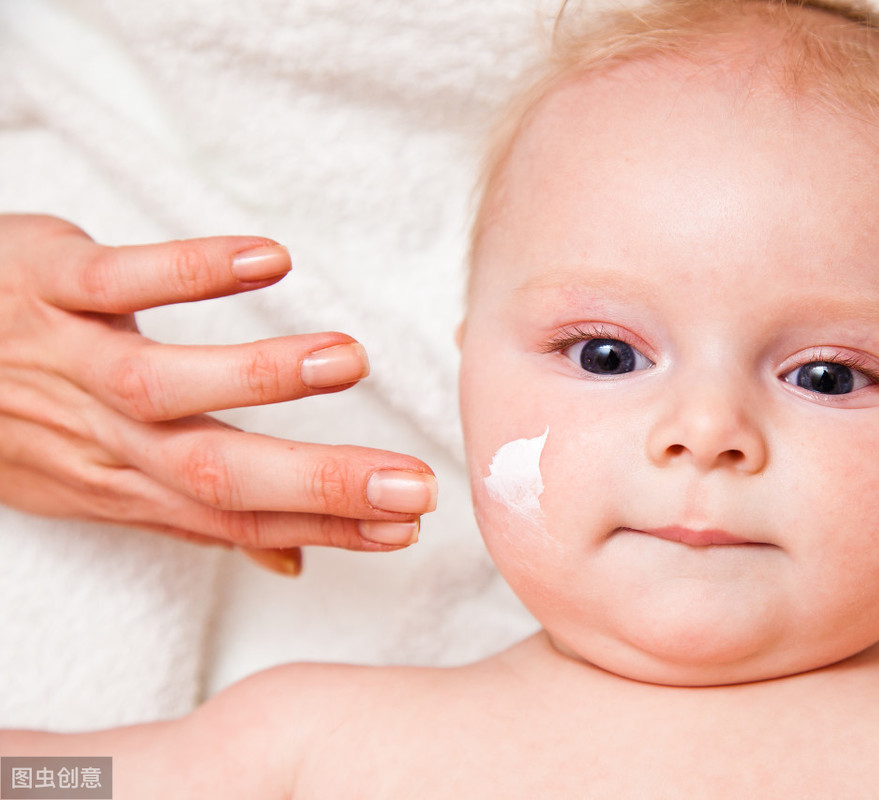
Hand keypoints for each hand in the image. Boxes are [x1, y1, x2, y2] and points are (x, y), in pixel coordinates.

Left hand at [0, 215, 436, 574]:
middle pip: (215, 474)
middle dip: (320, 484)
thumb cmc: (12, 418)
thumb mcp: (101, 483)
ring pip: (165, 384)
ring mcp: (72, 360)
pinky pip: (117, 279)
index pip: (239, 519)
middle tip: (411, 486)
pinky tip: (267, 260)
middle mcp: (104, 438)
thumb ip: (201, 512)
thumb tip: (292, 561)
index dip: (325, 528)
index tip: (406, 529)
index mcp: (128, 485)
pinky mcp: (46, 283)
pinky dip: (190, 272)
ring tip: (350, 363)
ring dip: (261, 376)